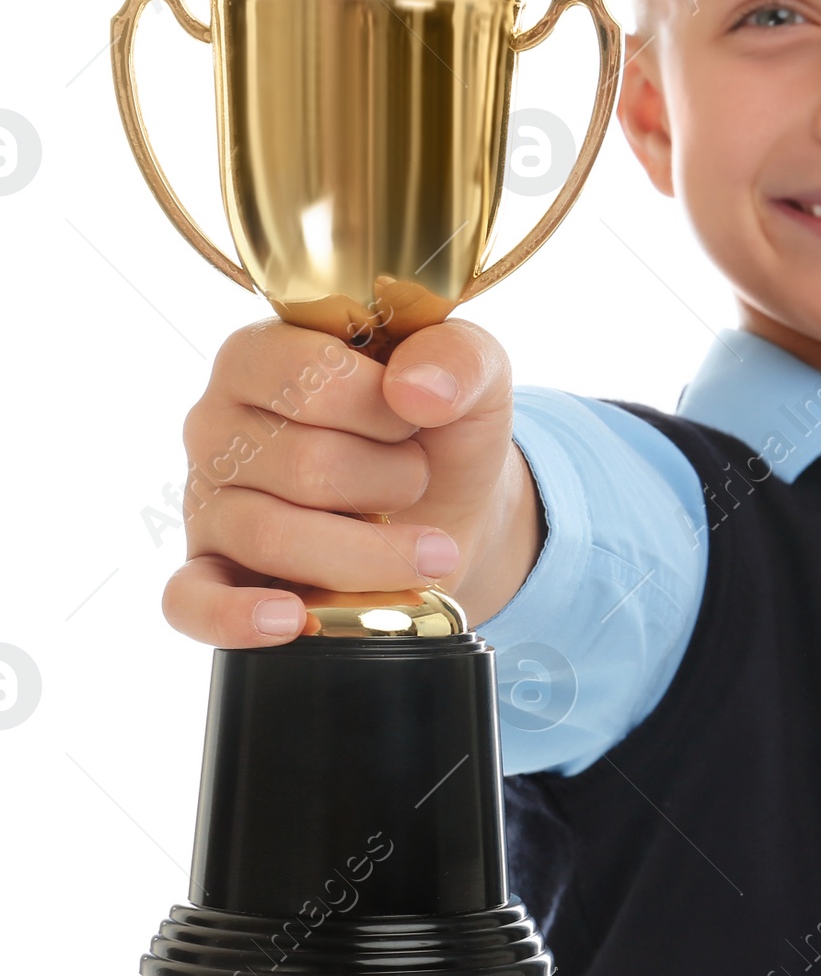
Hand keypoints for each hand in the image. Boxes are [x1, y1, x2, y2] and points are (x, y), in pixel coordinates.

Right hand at [161, 317, 536, 646]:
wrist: (451, 508)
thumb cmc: (439, 427)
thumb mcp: (473, 374)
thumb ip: (458, 357)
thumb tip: (416, 390)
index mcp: (262, 354)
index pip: (309, 377)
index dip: (383, 409)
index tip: (413, 418)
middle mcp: (216, 423)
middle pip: (305, 466)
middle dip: (392, 482)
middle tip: (415, 479)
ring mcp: (207, 500)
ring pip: (271, 536)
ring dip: (370, 553)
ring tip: (423, 551)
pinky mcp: (209, 569)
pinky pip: (191, 600)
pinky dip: (236, 616)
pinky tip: (288, 620)